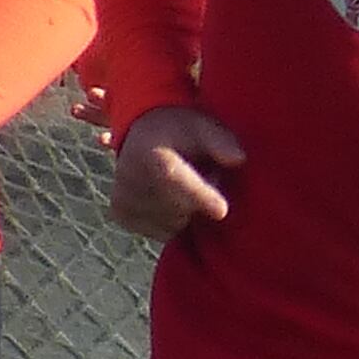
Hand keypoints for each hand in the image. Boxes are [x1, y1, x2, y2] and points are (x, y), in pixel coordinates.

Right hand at [107, 104, 243, 238]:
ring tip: (185, 186)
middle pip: (179, 208)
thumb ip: (222, 141)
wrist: (139, 133)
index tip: (222, 210)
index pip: (173, 179)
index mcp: (150, 152)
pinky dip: (172, 221)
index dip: (199, 197)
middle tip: (204, 176)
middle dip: (200, 200)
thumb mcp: (203, 126)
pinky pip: (162, 233)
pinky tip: (170, 198)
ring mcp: (122, 197)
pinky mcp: (121, 214)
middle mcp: (129, 176)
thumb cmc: (180, 130)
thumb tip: (238, 158)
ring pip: (173, 225)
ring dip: (188, 212)